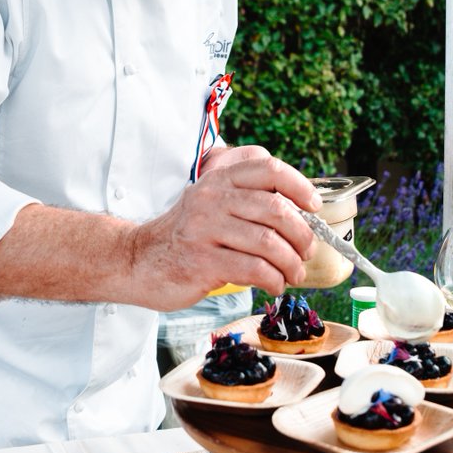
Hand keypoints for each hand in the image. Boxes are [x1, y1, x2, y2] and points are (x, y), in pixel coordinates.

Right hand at [130, 151, 321, 309]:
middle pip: (276, 209)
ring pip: (269, 243)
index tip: (313, 207)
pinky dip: (274, 279)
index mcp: (218, 179)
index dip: (299, 186)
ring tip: (293, 273)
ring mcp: (205, 229)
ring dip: (291, 263)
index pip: (268, 168)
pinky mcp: (203, 261)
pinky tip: (274, 284)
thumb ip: (244, 198)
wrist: (138, 261)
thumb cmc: (185, 236)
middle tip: (306, 251)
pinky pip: (254, 269)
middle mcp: (212, 198)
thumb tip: (298, 213)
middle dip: (302, 235)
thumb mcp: (209, 203)